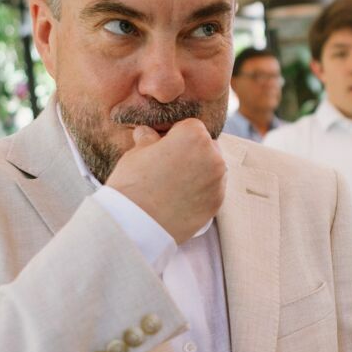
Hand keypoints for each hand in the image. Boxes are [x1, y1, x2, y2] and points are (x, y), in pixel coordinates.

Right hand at [106, 118, 226, 243]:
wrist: (136, 225)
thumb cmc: (133, 184)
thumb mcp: (136, 152)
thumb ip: (148, 139)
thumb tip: (147, 133)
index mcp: (194, 136)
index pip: (190, 127)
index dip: (175, 136)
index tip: (162, 148)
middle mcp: (213, 156)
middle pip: (206, 147)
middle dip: (191, 153)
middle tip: (169, 167)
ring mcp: (218, 182)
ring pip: (211, 169)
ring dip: (198, 172)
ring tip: (173, 185)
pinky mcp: (216, 204)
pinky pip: (211, 190)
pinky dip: (200, 191)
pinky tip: (180, 199)